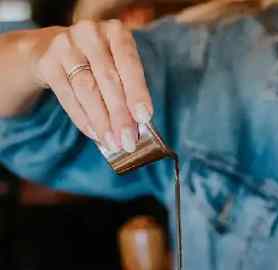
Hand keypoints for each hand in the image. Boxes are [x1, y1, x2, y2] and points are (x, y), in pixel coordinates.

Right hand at [32, 20, 152, 151]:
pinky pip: (68, 96)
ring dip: (101, 121)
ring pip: (86, 89)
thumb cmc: (98, 64)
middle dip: (120, 115)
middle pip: (107, 79)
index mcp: (115, 32)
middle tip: (128, 141)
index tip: (144, 117)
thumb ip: (128, 91)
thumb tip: (136, 127)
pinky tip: (95, 134)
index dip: (137, 91)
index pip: (129, 63)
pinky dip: (83, 119)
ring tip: (113, 143)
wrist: (53, 49)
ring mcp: (65, 45)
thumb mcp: (116, 67)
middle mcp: (90, 33)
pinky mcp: (47, 63)